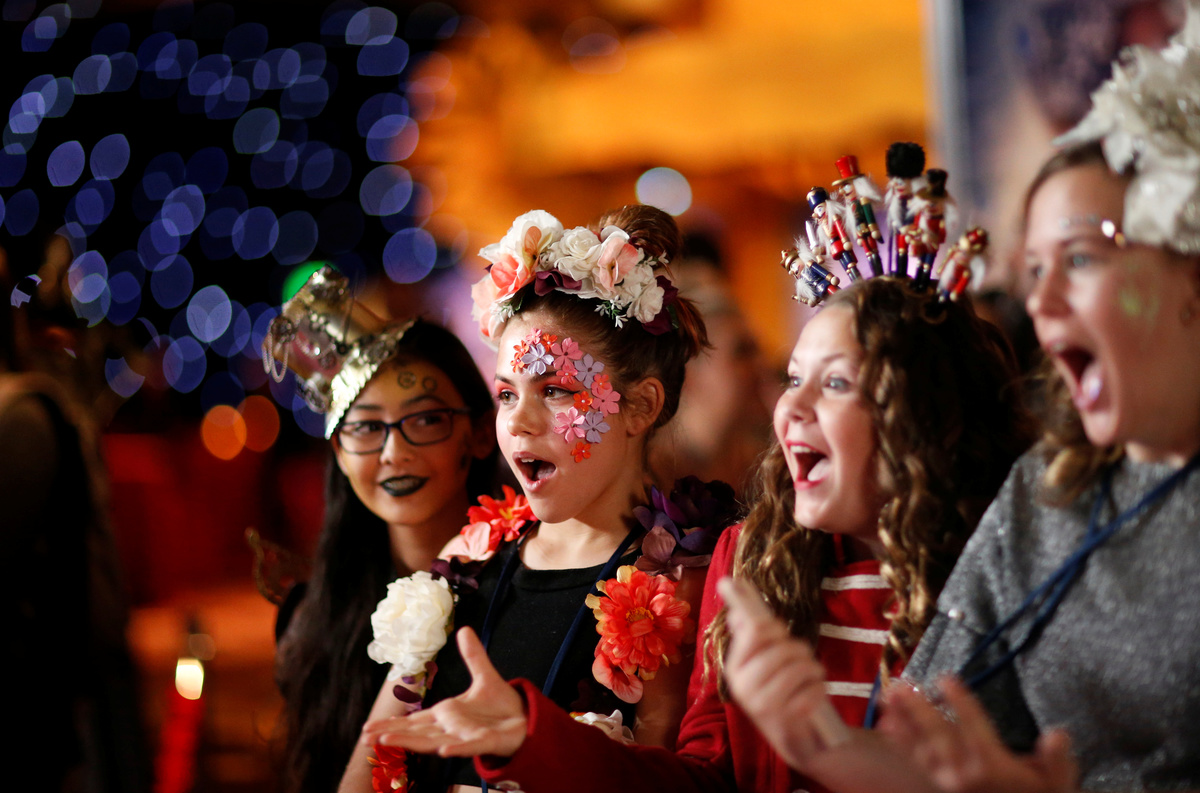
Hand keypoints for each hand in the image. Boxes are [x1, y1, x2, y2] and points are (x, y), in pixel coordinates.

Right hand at [360, 627, 528, 757]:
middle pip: (417, 732)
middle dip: (392, 734)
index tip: (367, 729)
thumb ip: (473, 655)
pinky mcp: (486, 742)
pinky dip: (456, 747)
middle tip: (365, 738)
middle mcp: (452, 728)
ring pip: (434, 741)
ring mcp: (467, 736)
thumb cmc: (502, 707)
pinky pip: (469, 746)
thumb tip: (463, 629)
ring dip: (412, 742)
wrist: (528, 722)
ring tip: (386, 741)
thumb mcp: (485, 676)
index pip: (415, 720)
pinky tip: (444, 749)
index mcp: (448, 714)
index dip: (392, 724)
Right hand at [719, 578, 849, 767]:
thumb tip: (732, 591)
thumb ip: (748, 630)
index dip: (771, 623)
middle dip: (799, 649)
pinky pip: (813, 690)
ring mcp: (764, 705)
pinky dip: (820, 688)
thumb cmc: (778, 689)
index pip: (754, 630)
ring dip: (813, 668)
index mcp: (735, 667)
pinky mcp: (787, 719)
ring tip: (811, 674)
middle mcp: (743, 686)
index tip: (777, 628)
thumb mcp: (760, 660)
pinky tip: (814, 693)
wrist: (795, 736)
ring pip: (800, 667)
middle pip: (781, 648)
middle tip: (802, 657)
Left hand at [880, 676, 1077, 792]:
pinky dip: (899, 743)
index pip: (975, 728)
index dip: (961, 702)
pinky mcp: (936, 787)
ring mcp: (947, 782)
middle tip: (900, 684)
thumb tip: (1058, 734)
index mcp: (994, 767)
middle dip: (918, 709)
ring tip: (885, 695)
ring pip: (920, 747)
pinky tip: (885, 724)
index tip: (946, 678)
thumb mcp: (1057, 784)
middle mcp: (966, 774)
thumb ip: (1056, 759)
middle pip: (939, 736)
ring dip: (901, 720)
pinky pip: (914, 763)